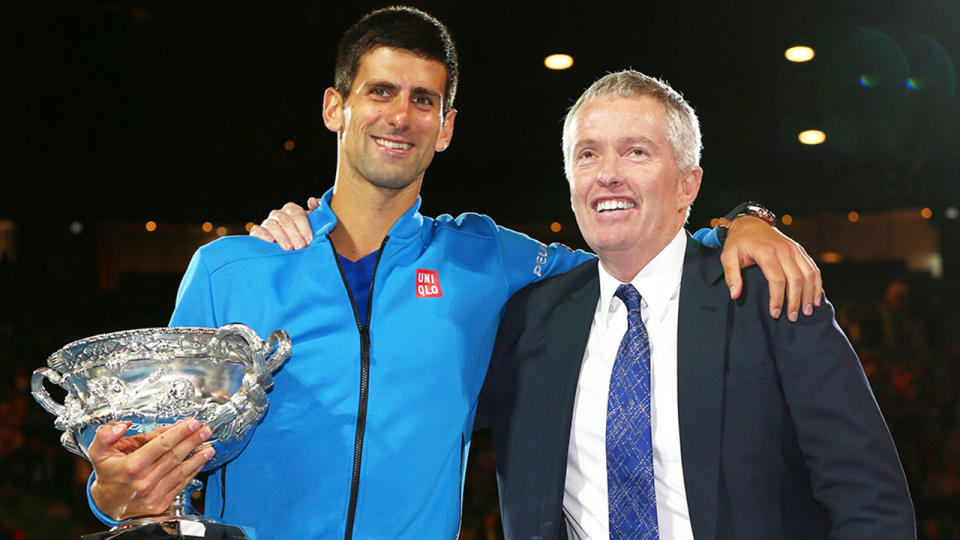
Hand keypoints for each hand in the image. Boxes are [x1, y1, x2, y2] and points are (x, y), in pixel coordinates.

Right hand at [89, 419, 214, 520]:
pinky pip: (181, 484)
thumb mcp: (98, 453)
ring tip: (209, 447)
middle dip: (193, 441)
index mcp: (131, 466)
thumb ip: (105, 435)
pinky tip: (200, 462)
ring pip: (181, 471)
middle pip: (174, 456)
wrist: (108, 505)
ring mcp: (154, 493)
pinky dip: (192, 472)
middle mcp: (144, 481)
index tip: (192, 423)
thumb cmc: (108, 475)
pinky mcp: (161, 502)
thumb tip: (123, 425)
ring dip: (198, 458)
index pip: (160, 445)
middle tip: (205, 430)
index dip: (179, 433)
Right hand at [248, 197, 320, 249]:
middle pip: (285, 220)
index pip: (296, 213)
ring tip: (289, 248)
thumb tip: (311, 201)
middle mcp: (278, 214)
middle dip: (294, 234)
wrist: (294, 251)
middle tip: (302, 247)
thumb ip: (318, 211)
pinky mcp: (257, 233)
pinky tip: (271, 241)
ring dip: (281, 236)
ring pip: (271, 224)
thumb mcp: (315, 225)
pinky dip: (262, 234)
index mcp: (291, 210)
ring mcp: (267, 223)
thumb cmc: (306, 237)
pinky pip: (256, 230)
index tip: (310, 239)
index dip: (304, 226)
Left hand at [720, 216, 821, 320]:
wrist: (750, 223)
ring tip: (807, 312)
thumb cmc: (738, 242)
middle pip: (796, 278)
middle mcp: (784, 249)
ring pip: (809, 274)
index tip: (775, 314)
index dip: (777, 298)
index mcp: (766, 251)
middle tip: (793, 318)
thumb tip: (735, 295)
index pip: (777, 279)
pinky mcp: (800, 250)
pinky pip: (813, 268)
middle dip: (795, 300)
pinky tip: (815, 299)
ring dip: (809, 294)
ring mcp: (795, 249)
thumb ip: (731, 275)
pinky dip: (817, 284)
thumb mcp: (727, 256)